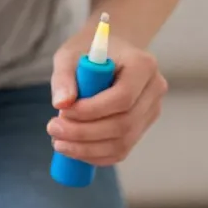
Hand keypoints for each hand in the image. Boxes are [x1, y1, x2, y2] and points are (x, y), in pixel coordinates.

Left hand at [47, 32, 167, 166]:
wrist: (108, 54)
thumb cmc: (88, 52)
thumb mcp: (70, 55)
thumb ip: (64, 77)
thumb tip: (61, 103)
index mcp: (143, 65)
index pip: (123, 98)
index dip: (91, 111)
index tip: (63, 111)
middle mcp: (154, 90)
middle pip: (123, 124)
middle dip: (84, 133)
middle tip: (53, 129)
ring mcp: (151, 111)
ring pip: (122, 143)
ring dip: (87, 149)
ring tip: (59, 142)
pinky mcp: (142, 128)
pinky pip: (120, 151)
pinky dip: (95, 155)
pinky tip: (74, 149)